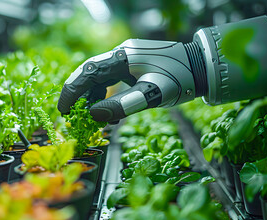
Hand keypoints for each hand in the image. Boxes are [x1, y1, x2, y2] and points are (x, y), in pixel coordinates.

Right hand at [57, 39, 198, 122]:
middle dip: (79, 95)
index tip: (64, 110)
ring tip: (90, 118)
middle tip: (73, 117)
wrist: (202, 67)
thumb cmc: (182, 79)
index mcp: (124, 57)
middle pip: (90, 73)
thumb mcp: (152, 94)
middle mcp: (121, 54)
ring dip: (91, 97)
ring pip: (98, 77)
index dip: (72, 91)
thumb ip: (122, 105)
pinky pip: (110, 79)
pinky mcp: (132, 65)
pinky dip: (103, 95)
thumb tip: (94, 115)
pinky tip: (106, 110)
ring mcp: (126, 58)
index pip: (89, 72)